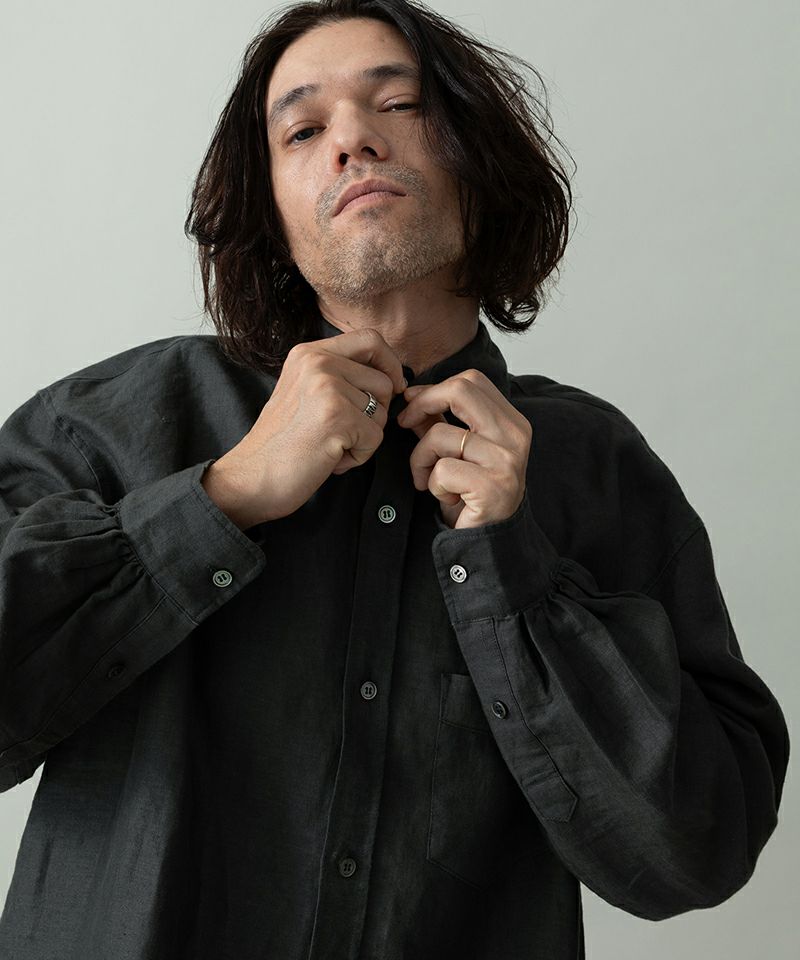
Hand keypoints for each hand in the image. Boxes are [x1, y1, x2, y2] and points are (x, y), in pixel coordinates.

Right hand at [204, 327, 405, 526]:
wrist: (251, 477)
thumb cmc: (283, 443)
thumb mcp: (304, 392)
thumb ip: (338, 375)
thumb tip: (390, 375)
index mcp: (308, 353)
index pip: (370, 339)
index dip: (390, 364)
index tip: (392, 387)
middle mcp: (317, 363)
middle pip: (383, 380)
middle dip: (377, 413)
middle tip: (345, 432)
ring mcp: (327, 388)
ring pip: (382, 412)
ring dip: (364, 438)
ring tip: (330, 445)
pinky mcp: (337, 417)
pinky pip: (375, 438)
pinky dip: (359, 456)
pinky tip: (330, 459)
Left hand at [396, 369, 531, 529]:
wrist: (491, 542)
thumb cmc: (472, 496)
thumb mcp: (458, 452)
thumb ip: (440, 421)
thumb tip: (413, 395)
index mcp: (512, 422)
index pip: (471, 381)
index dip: (434, 388)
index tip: (411, 405)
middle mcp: (515, 436)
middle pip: (460, 390)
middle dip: (422, 404)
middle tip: (405, 424)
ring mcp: (506, 461)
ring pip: (440, 435)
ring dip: (421, 459)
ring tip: (430, 481)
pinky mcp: (492, 486)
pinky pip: (442, 470)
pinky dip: (433, 485)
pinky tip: (447, 498)